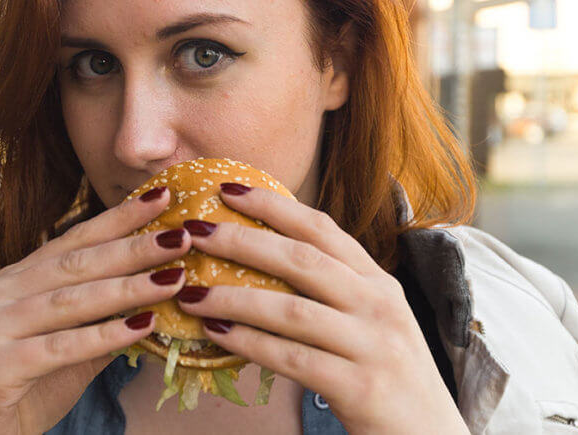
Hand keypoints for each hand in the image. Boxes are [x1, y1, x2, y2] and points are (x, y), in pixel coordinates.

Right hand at [0, 187, 190, 434]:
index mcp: (16, 280)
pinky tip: (144, 326)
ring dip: (129, 288)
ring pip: (72, 300)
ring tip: (175, 277)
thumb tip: (161, 287)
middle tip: (182, 234)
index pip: (75, 240)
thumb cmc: (25, 387)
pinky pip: (60, 347)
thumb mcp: (71, 346)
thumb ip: (104, 318)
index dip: (120, 219)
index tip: (163, 197)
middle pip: (78, 264)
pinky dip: (106, 336)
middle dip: (135, 248)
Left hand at [177, 183, 468, 434]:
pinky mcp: (362, 387)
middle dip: (242, 241)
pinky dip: (249, 344)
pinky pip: (293, 359)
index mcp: (377, 281)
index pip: (321, 229)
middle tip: (194, 232)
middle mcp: (379, 303)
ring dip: (233, 298)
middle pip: (301, 260)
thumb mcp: (371, 319)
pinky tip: (217, 335)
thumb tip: (262, 262)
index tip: (227, 189)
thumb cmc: (387, 372)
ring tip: (190, 293)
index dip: (272, 205)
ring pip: (291, 310)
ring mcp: (374, 344)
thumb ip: (332, 289)